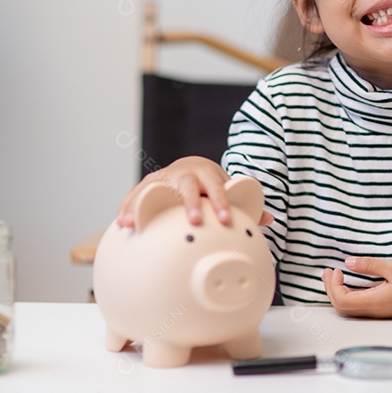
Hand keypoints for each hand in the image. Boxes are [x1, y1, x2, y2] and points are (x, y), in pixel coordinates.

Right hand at [116, 156, 273, 228]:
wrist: (191, 168)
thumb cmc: (211, 187)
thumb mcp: (226, 191)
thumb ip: (245, 205)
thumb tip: (269, 218)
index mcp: (207, 172)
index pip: (216, 186)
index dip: (221, 202)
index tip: (226, 219)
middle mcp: (184, 173)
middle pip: (187, 186)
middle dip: (189, 203)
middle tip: (193, 222)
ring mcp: (163, 178)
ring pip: (155, 189)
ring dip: (146, 206)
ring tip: (135, 223)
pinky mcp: (147, 185)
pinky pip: (135, 195)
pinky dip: (128, 207)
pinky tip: (122, 223)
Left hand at [322, 257, 391, 318]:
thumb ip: (370, 265)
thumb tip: (348, 262)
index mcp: (375, 302)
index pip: (342, 301)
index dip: (333, 286)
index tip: (336, 269)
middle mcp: (374, 311)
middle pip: (342, 307)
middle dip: (331, 289)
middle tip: (328, 271)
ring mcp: (378, 312)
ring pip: (349, 308)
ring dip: (339, 292)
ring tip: (336, 275)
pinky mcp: (383, 310)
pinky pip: (359, 306)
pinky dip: (349, 294)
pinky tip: (350, 282)